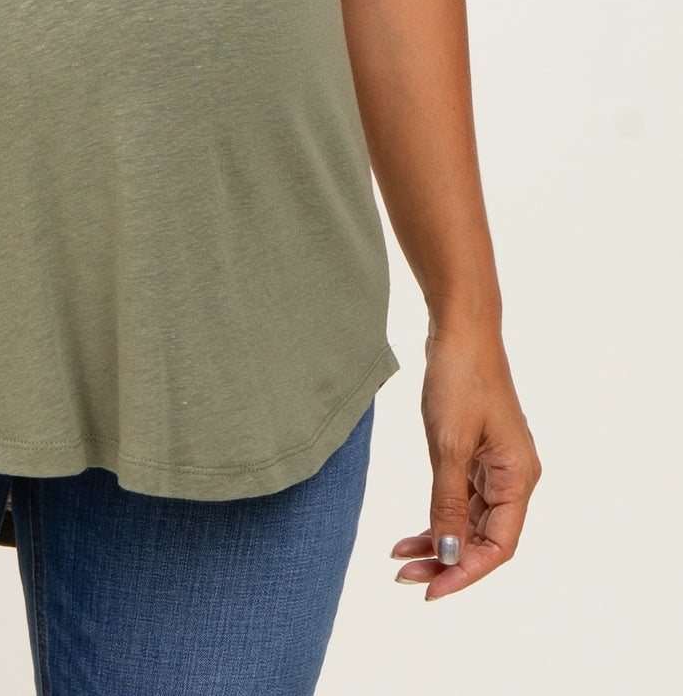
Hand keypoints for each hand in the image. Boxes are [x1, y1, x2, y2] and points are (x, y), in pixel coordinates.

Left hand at [391, 322, 541, 600]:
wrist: (460, 328)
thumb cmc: (460, 379)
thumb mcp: (448, 445)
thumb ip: (447, 502)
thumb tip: (448, 554)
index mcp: (518, 478)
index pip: (498, 546)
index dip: (466, 572)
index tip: (431, 590)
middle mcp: (513, 477)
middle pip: (484, 538)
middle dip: (447, 561)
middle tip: (405, 576)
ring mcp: (495, 465)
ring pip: (470, 521)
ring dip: (439, 541)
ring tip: (401, 558)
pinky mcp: (476, 452)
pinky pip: (461, 498)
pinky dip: (438, 515)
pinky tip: (411, 531)